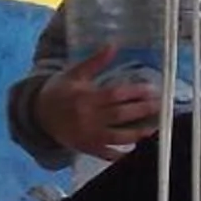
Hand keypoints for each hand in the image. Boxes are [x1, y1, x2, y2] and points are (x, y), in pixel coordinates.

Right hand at [35, 45, 162, 161]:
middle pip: (120, 115)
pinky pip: (107, 155)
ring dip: (138, 134)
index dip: (135, 92)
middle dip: (142, 111)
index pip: (115, 94)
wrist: (39, 115)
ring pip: (117, 137)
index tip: (151, 90)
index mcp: (86, 97)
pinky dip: (122, 155)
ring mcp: (88, 135)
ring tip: (154, 129)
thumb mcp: (75, 73)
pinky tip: (137, 150)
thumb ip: (95, 61)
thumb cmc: (60, 91)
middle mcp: (88, 117)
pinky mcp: (88, 148)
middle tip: (160, 106)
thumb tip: (113, 45)